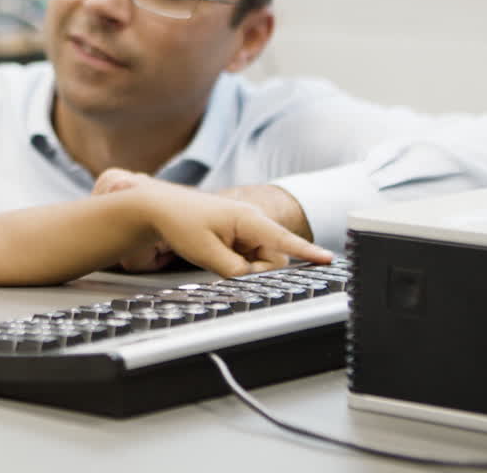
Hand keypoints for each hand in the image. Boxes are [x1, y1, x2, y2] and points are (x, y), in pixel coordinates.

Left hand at [96, 168, 330, 277]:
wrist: (158, 207)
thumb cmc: (180, 222)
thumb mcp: (206, 253)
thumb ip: (235, 270)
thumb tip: (252, 279)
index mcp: (248, 220)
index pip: (285, 240)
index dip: (307, 252)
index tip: (328, 259)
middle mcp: (250, 222)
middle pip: (272, 258)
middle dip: (255, 270)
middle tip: (225, 266)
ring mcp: (243, 228)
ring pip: (259, 260)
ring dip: (243, 266)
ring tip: (214, 254)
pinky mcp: (236, 235)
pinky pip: (247, 256)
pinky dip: (236, 262)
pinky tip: (216, 254)